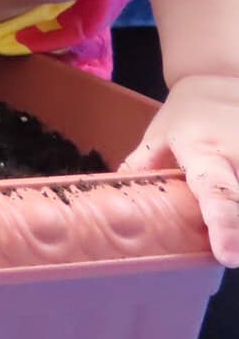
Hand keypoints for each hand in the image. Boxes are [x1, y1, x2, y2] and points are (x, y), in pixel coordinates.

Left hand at [122, 74, 238, 266]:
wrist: (222, 82)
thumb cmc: (186, 117)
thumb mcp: (157, 138)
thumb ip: (141, 171)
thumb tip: (112, 210)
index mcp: (203, 150)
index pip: (216, 190)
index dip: (223, 224)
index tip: (227, 256)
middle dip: (237, 230)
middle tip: (227, 249)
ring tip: (230, 228)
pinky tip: (234, 210)